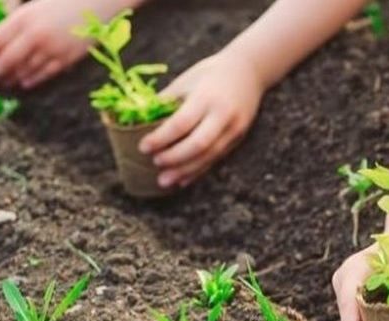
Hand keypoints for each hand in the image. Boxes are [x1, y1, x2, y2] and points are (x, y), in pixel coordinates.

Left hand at [0, 0, 93, 88]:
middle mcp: (35, 34)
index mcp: (23, 18)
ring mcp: (52, 48)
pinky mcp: (67, 58)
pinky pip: (45, 73)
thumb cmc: (64, 2)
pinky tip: (24, 83)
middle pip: (9, 59)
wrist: (96, 3)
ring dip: (13, 77)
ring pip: (26, 69)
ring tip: (5, 82)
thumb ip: (17, 20)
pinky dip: (33, 79)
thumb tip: (4, 39)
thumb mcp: (34, 5)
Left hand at [138, 49, 264, 188]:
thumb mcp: (186, 80)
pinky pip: (216, 158)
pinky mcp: (238, 138)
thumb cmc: (210, 74)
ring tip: (165, 181)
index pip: (181, 123)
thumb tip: (139, 121)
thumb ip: (166, 101)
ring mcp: (233, 129)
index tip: (143, 147)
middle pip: (197, 144)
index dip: (161, 138)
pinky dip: (198, 170)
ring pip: (208, 156)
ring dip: (185, 171)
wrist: (249, 70)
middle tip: (155, 163)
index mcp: (206, 97)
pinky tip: (182, 180)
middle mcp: (223, 115)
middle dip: (174, 157)